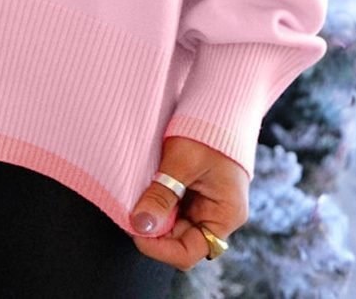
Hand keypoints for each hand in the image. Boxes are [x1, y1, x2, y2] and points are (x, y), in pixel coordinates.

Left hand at [128, 135, 248, 268]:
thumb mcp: (182, 162)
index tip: (135, 229)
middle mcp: (218, 217)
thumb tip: (140, 225)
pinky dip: (159, 203)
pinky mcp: (198, 194)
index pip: (188, 252)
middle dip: (154, 230)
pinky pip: (175, 210)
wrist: (221, 103)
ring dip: (155, 216)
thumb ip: (162, 195)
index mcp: (225, 215)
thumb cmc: (207, 131)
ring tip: (139, 196)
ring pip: (174, 227)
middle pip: (179, 241)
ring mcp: (207, 206)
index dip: (159, 248)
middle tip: (131, 211)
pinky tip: (148, 189)